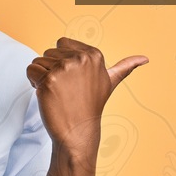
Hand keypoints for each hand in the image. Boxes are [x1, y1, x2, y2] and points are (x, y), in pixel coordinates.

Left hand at [26, 38, 147, 156]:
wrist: (78, 132)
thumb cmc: (90, 106)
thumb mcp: (110, 82)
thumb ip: (125, 67)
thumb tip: (145, 58)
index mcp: (94, 54)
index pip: (62, 43)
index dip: (62, 60)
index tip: (73, 79)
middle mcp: (80, 58)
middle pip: (48, 52)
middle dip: (51, 69)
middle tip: (64, 88)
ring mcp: (64, 69)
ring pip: (38, 61)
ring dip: (41, 77)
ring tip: (57, 92)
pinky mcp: (49, 80)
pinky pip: (31, 70)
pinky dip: (33, 82)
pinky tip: (47, 95)